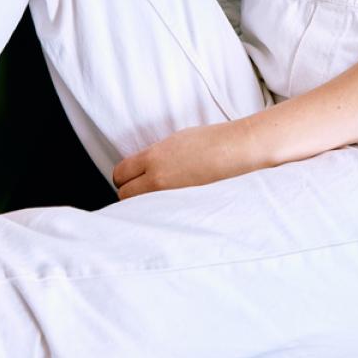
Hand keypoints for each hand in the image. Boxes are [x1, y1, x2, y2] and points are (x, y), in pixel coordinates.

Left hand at [112, 118, 267, 199]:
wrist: (238, 150)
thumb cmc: (212, 141)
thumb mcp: (177, 141)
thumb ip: (155, 156)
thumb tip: (141, 169)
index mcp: (154, 157)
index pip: (119, 173)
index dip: (123, 177)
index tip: (131, 178)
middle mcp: (157, 177)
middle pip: (124, 195)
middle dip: (130, 193)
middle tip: (145, 190)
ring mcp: (169, 195)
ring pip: (139, 210)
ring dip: (144, 206)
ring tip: (159, 201)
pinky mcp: (182, 209)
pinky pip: (159, 217)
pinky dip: (161, 214)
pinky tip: (172, 208)